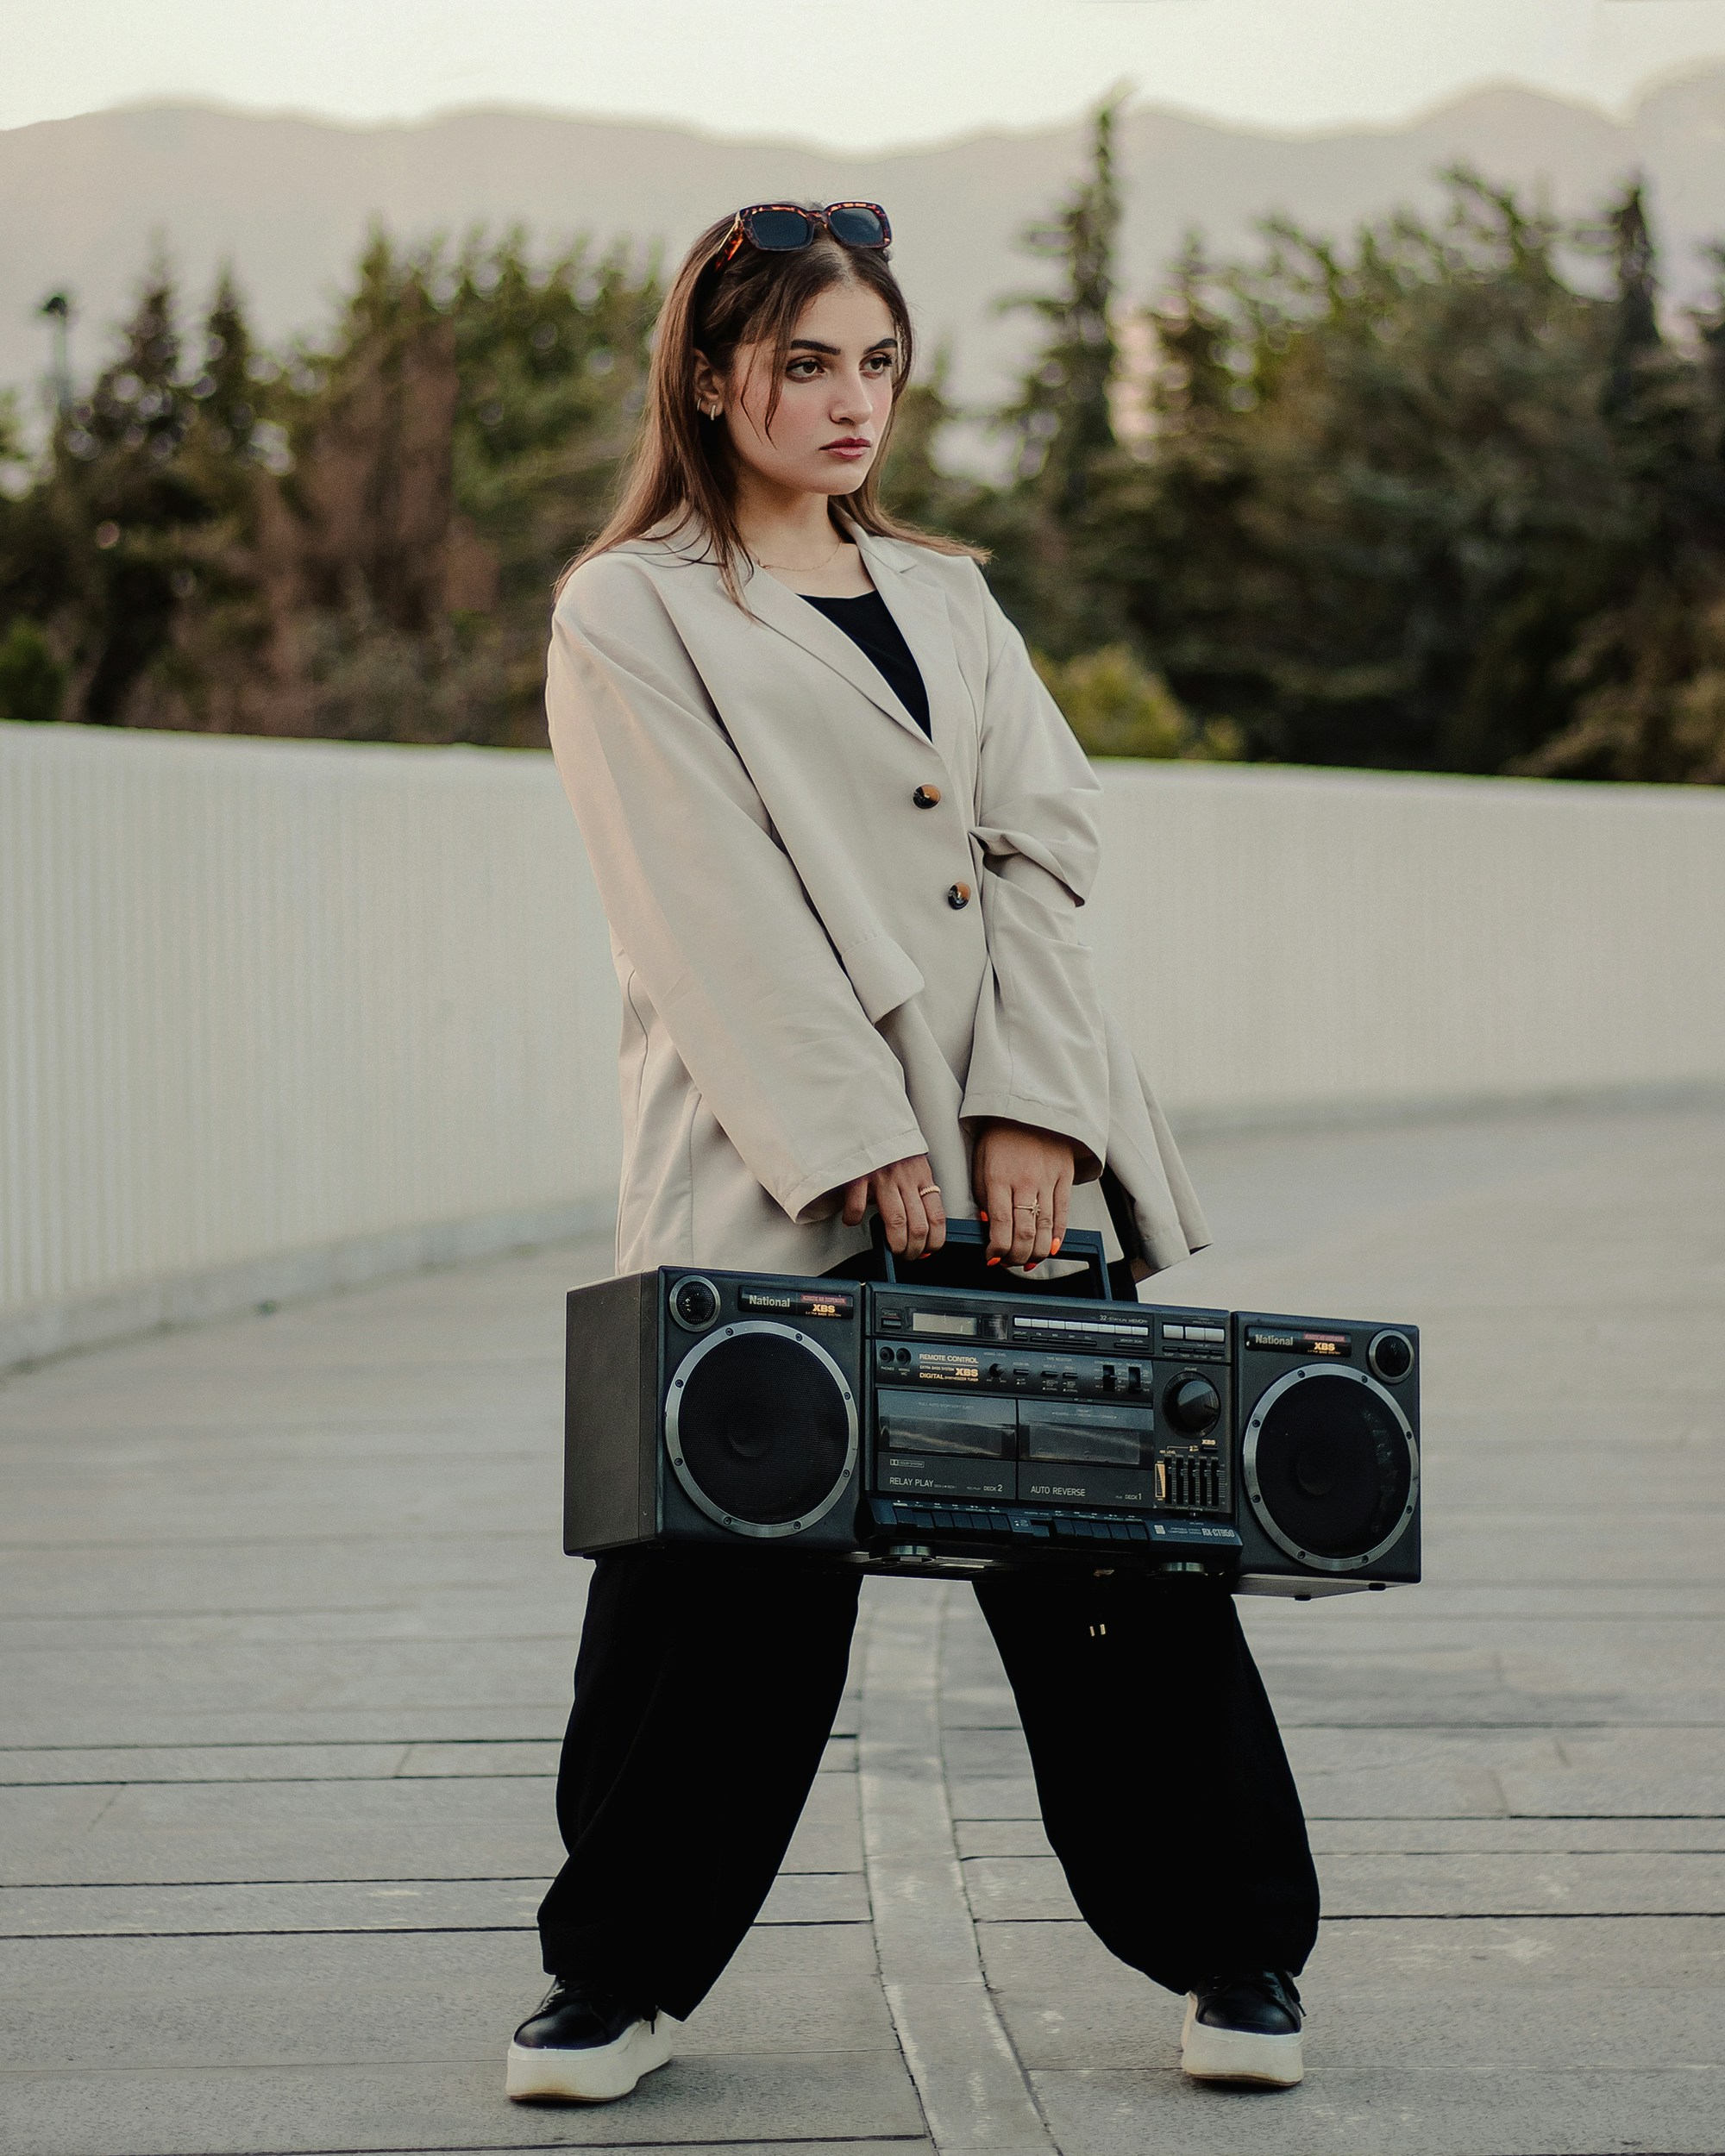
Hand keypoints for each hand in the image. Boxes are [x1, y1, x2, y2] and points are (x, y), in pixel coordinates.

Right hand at [839, 1153, 947, 1259]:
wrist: (868, 1115)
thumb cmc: (892, 1145)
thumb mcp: (915, 1164)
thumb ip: (918, 1189)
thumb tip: (921, 1224)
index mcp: (922, 1176)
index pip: (937, 1217)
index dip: (935, 1241)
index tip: (929, 1249)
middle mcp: (905, 1178)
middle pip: (917, 1226)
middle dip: (914, 1249)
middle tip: (908, 1254)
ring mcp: (882, 1177)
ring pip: (895, 1223)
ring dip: (894, 1244)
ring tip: (892, 1249)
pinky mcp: (858, 1175)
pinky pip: (857, 1208)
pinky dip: (854, 1220)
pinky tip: (854, 1220)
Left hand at [972, 1121, 1076, 1267]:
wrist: (1029, 1109)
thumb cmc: (1000, 1137)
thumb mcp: (980, 1164)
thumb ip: (984, 1197)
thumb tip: (990, 1226)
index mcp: (999, 1178)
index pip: (1000, 1225)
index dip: (997, 1250)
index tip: (991, 1259)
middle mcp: (1025, 1181)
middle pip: (1025, 1233)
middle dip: (1016, 1257)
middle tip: (1009, 1263)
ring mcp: (1048, 1180)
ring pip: (1046, 1229)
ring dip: (1037, 1253)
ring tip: (1028, 1262)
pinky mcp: (1064, 1178)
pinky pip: (1063, 1215)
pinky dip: (1058, 1236)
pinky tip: (1052, 1248)